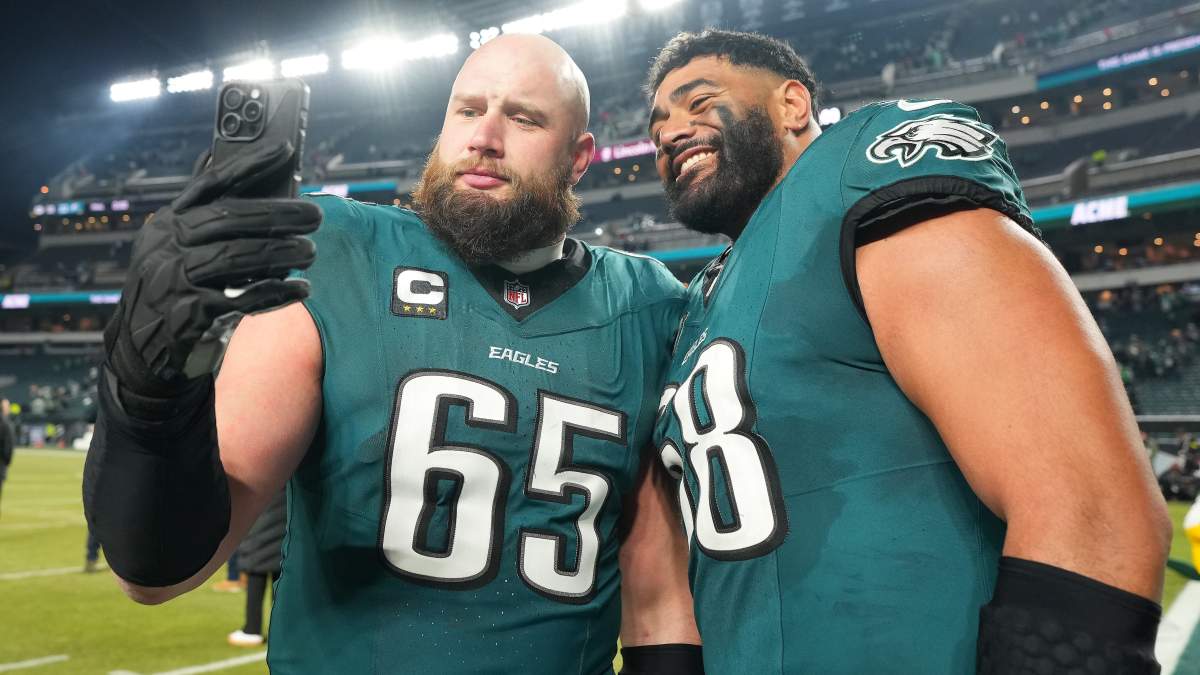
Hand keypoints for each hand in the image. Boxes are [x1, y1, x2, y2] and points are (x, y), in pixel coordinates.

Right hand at [106, 141, 320, 397]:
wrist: (141, 349)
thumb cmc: (173, 290)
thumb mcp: (176, 247)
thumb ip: (203, 212)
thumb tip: (226, 162)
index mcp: (169, 222)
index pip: (211, 183)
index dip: (249, 164)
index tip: (285, 148)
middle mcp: (166, 245)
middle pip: (228, 218)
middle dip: (277, 214)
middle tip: (314, 216)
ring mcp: (173, 279)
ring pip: (235, 257)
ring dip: (280, 253)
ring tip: (310, 251)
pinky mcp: (186, 314)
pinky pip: (240, 299)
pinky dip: (275, 293)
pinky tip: (301, 289)